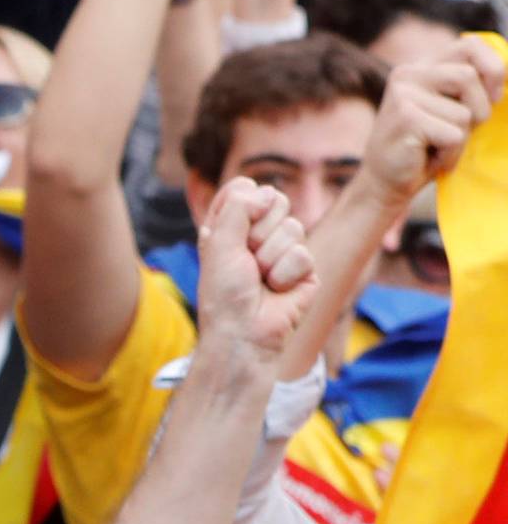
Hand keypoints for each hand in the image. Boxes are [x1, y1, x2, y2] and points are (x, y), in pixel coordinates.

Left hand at [195, 177, 315, 361]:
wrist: (242, 335)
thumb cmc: (224, 295)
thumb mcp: (218, 243)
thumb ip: (237, 207)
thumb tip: (268, 193)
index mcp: (232, 227)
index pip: (244, 188)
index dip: (240, 202)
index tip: (228, 230)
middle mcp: (258, 235)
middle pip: (275, 199)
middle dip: (258, 232)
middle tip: (246, 261)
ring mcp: (285, 250)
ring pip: (292, 227)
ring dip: (270, 258)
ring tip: (260, 281)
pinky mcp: (305, 269)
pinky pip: (303, 254)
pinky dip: (285, 275)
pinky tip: (277, 292)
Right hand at [358, 39, 503, 209]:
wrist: (382, 187)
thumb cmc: (421, 150)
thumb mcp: (447, 109)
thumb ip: (466, 87)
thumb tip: (507, 72)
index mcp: (420, 67)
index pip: (470, 46)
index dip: (493, 67)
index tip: (496, 94)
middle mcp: (408, 74)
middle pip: (469, 76)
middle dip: (479, 108)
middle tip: (466, 130)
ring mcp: (403, 96)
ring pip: (464, 112)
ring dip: (462, 138)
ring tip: (440, 149)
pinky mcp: (406, 120)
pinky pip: (454, 135)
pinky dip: (451, 155)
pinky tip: (431, 161)